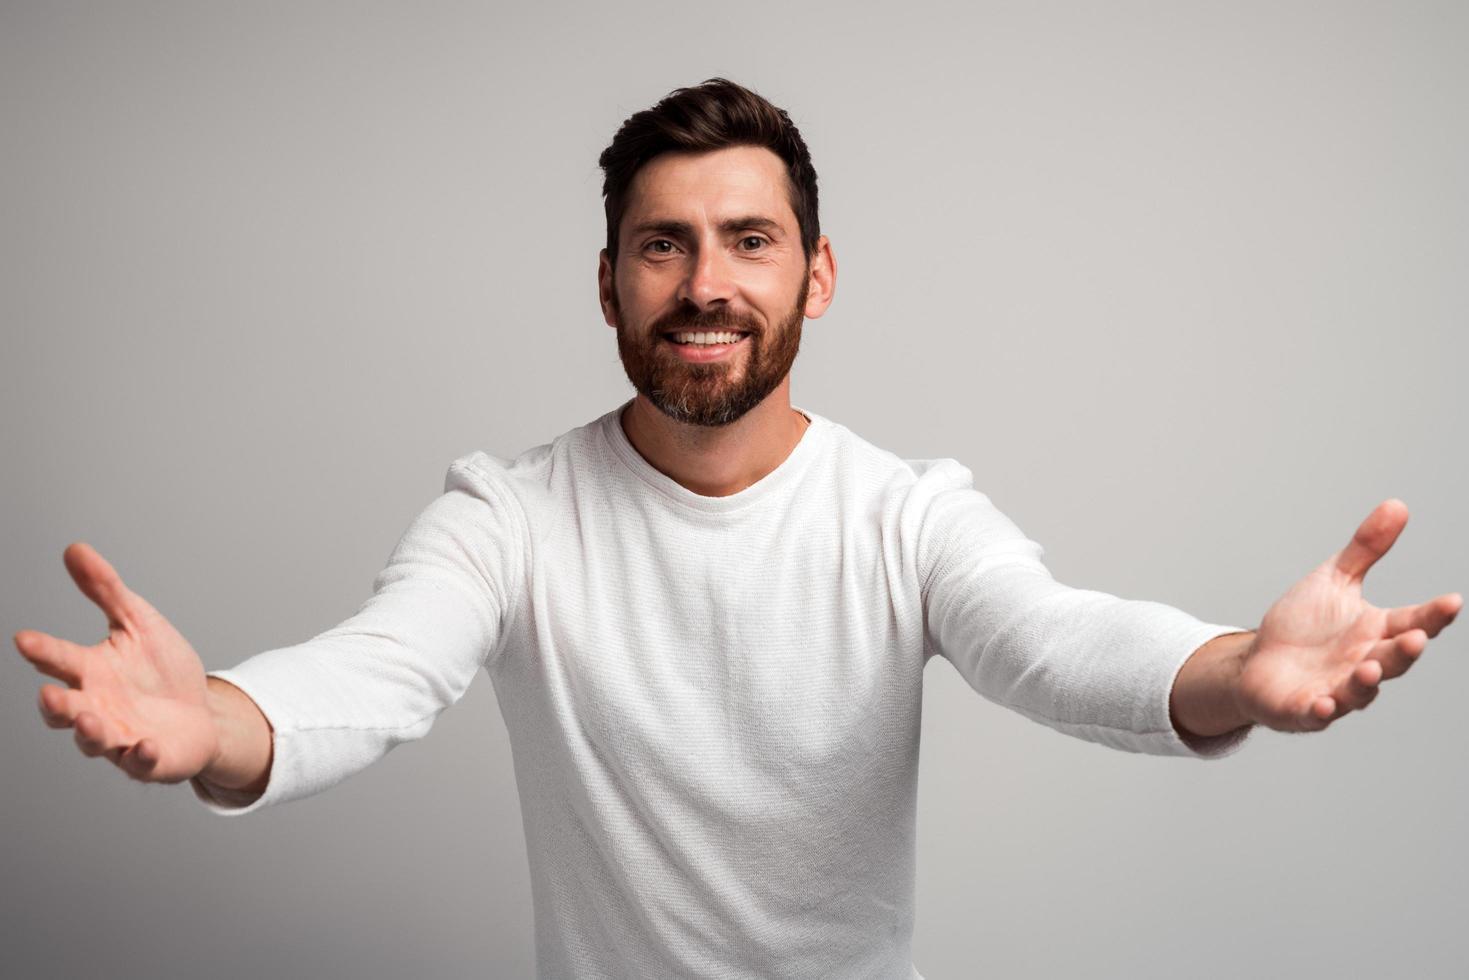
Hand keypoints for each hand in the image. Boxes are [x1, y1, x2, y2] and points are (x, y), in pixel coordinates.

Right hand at [14, 542, 219, 783]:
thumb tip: (75, 549)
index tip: (24, 639)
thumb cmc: (161, 669)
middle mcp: (96, 707)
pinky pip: (141, 761)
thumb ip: (105, 590)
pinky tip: (146, 746)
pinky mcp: (148, 758)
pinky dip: (142, 755)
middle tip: (50, 694)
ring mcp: (119, 736)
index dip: (42, 651)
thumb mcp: (138, 622)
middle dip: (56, 704)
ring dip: (90, 732)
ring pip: (94, 740)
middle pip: (66, 709)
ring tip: (89, 720)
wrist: (202, 711)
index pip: (60, 660)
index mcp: (91, 672)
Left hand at [1236, 499, 1460, 731]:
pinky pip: (1316, 714)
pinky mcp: (1305, 709)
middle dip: (1404, 652)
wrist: (1259, 662)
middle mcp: (1365, 663)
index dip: (1432, 615)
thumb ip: (1365, 549)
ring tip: (1370, 669)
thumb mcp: (1334, 581)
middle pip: (1393, 659)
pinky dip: (1321, 710)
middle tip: (1415, 638)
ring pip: (1360, 690)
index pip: (1412, 622)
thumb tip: (1397, 505)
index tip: (1451, 601)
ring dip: (1366, 682)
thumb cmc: (1303, 625)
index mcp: (1375, 632)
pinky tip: (1323, 704)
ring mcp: (1337, 689)